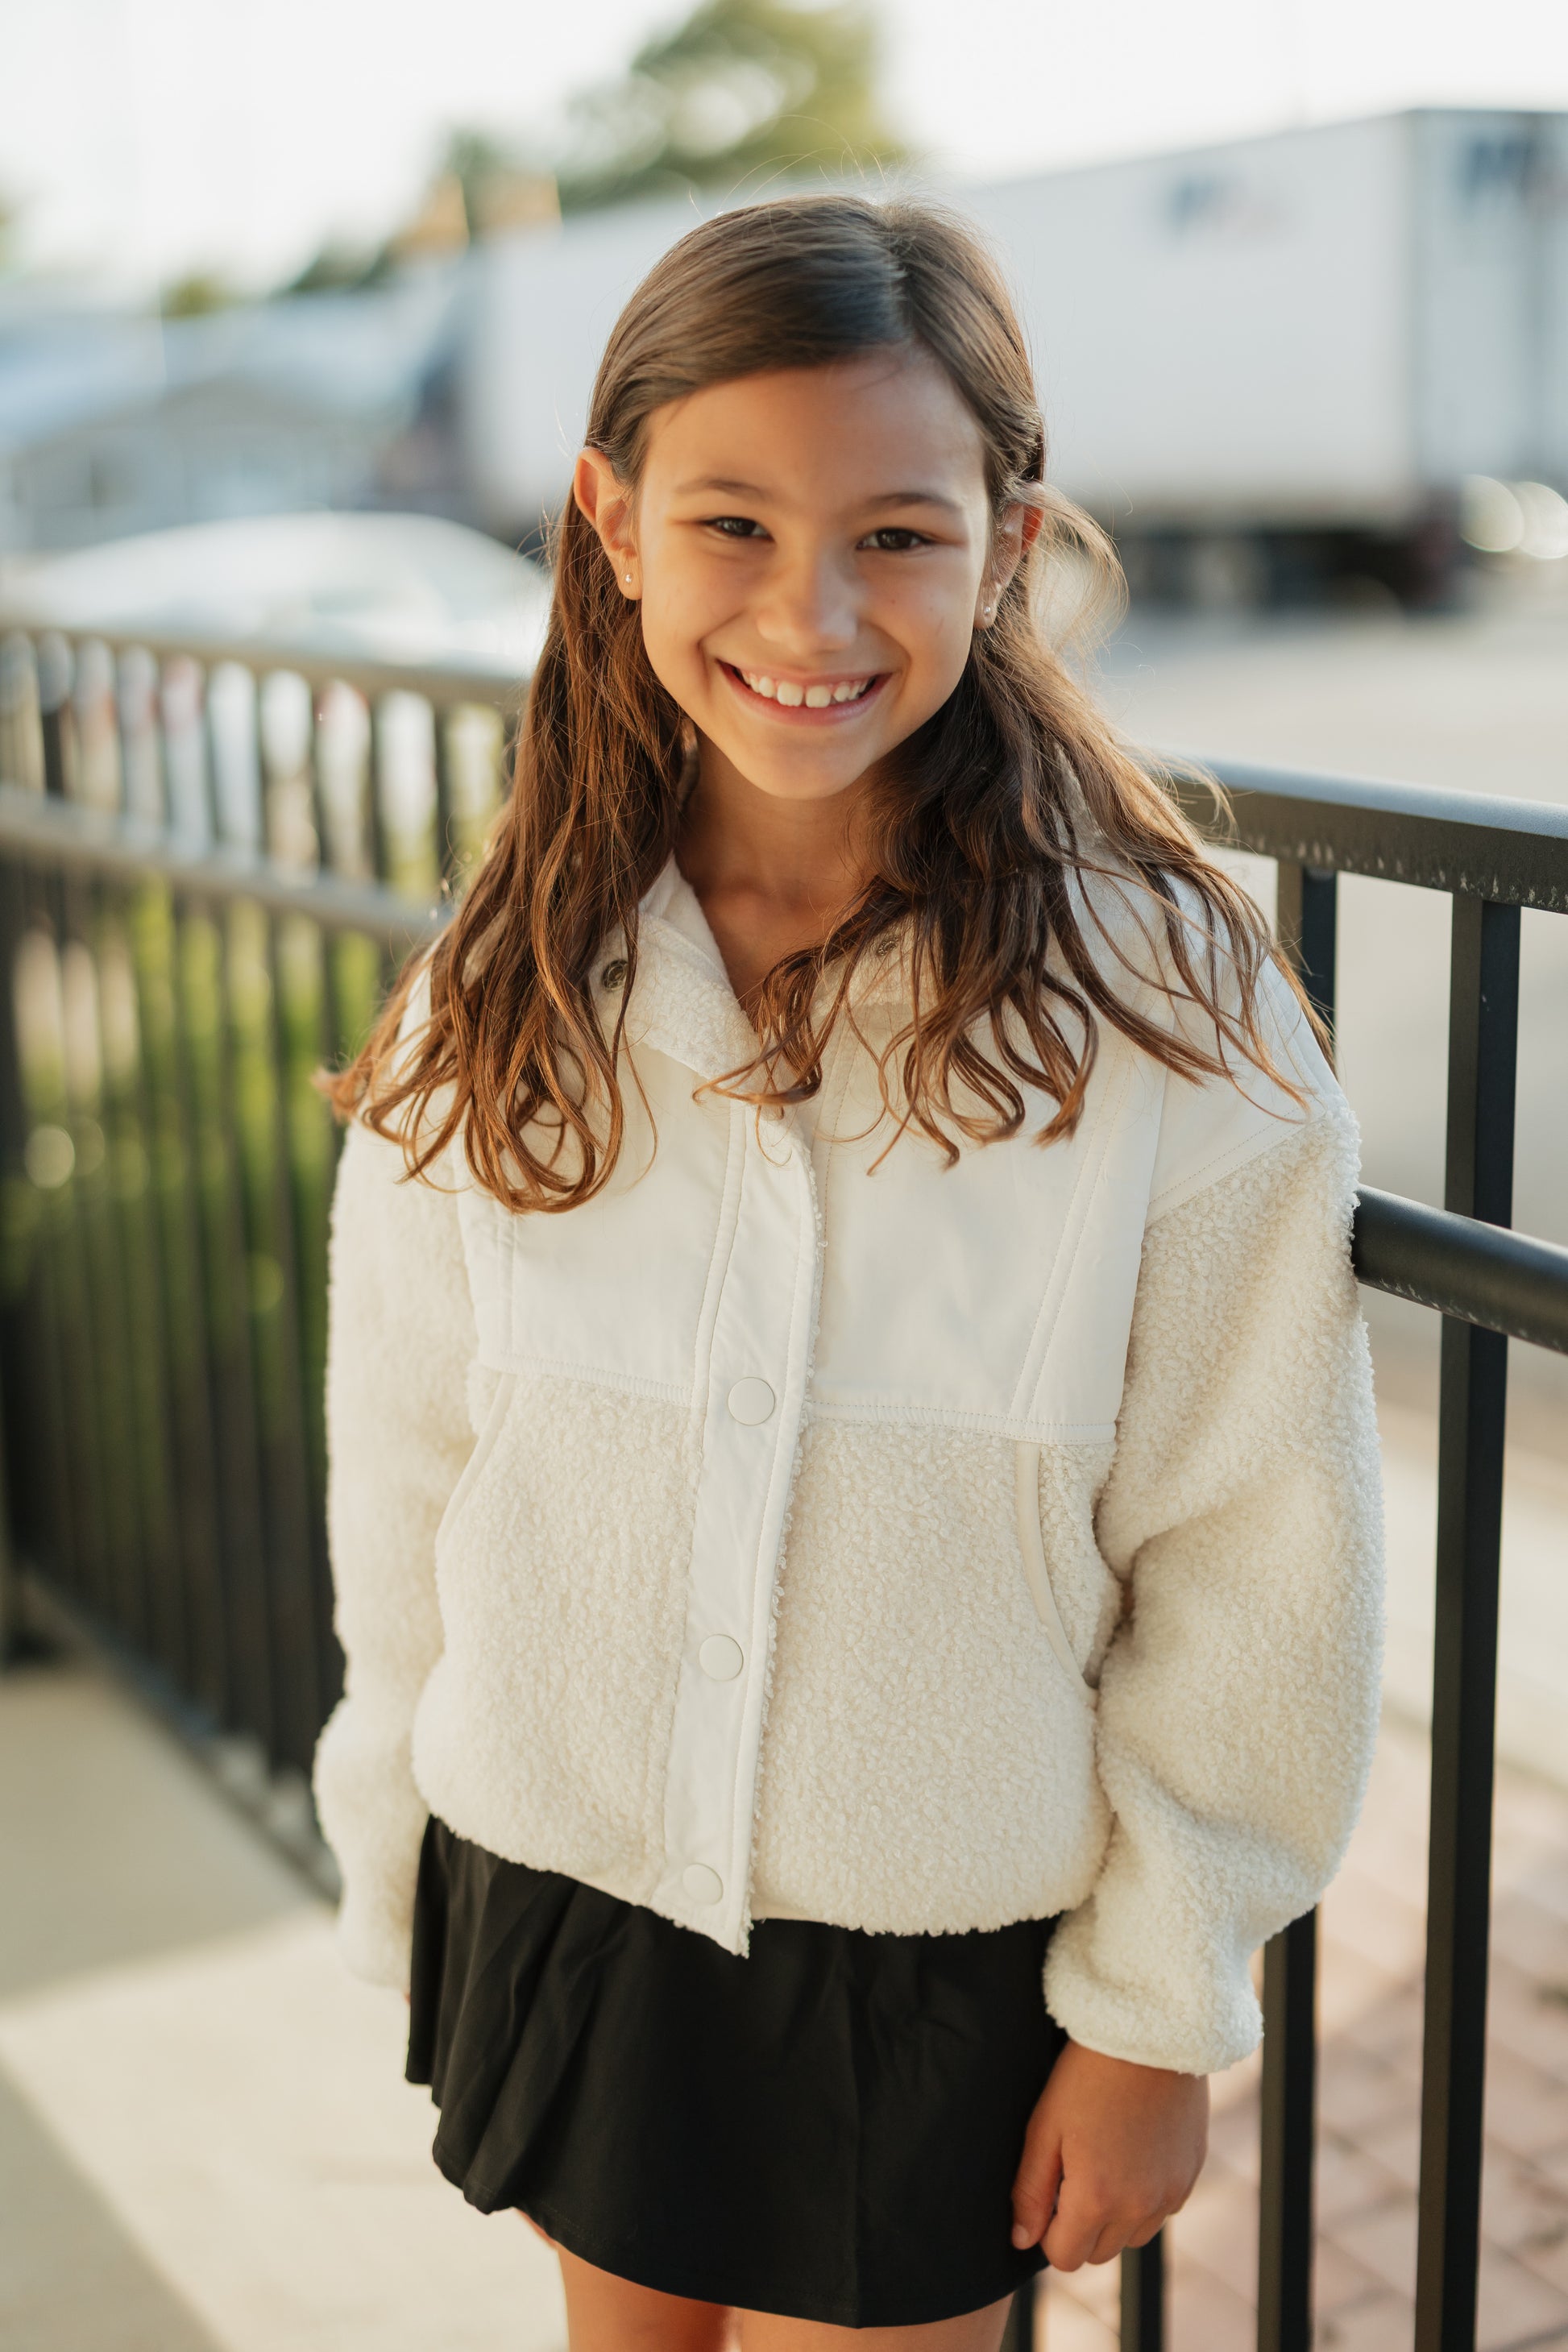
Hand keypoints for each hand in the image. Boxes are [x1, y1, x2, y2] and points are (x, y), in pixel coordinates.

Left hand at [1010, 2038, 1208, 2268]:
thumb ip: (1030, 2190)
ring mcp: (1170, 2194)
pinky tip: (1132, 2152)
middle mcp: (1139, 2208)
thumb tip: (1021, 2239)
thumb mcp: (1045, 2127)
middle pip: (1099, 2252)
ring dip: (1114, 2216)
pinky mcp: (1191, 2175)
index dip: (1047, 2231)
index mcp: (1097, 2198)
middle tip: (1072, 2172)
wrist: (1150, 2034)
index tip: (1047, 2194)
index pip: (1065, 2257)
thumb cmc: (1087, 2075)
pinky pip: (1161, 2210)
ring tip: (1103, 2161)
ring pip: (1133, 2235)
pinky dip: (1144, 2197)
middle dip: (1079, 2226)